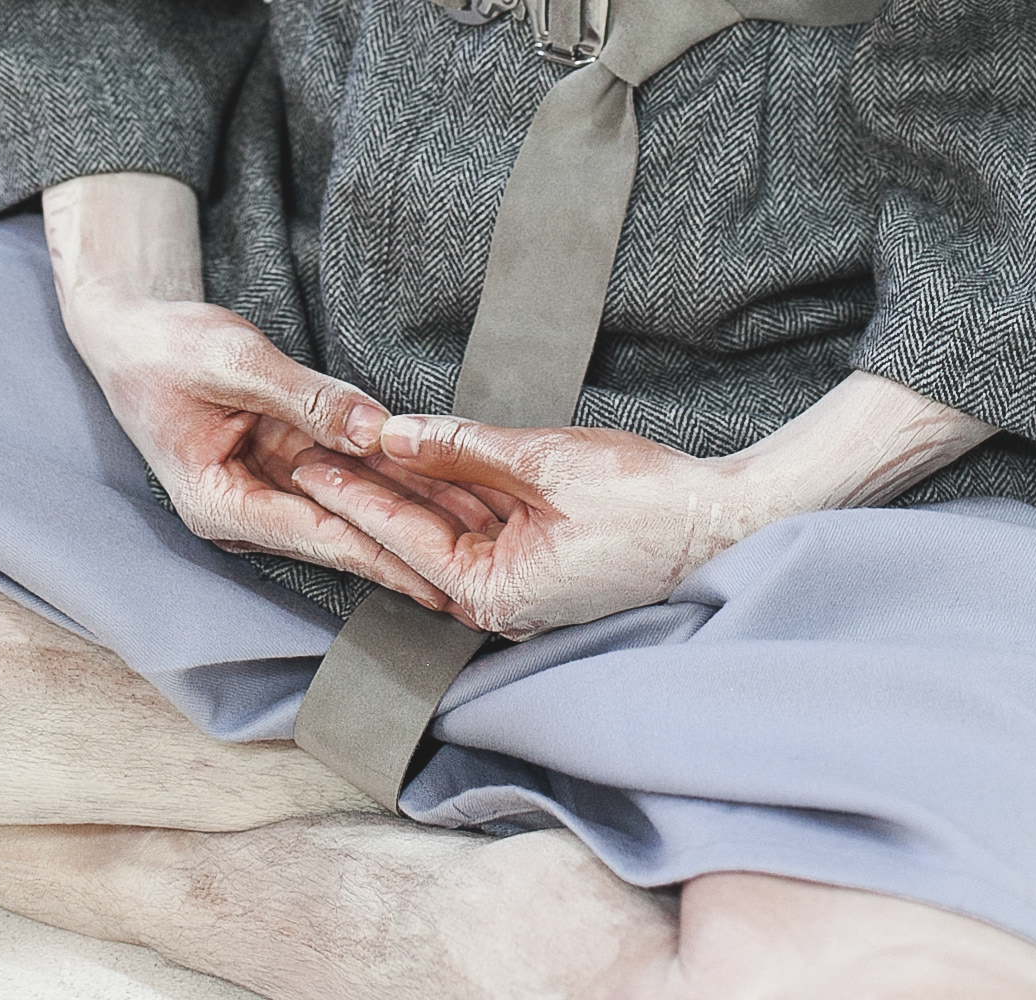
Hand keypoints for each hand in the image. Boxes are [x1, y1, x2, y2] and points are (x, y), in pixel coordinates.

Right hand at [69, 290, 463, 609]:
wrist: (129, 333)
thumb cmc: (165, 348)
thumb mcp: (233, 361)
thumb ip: (305, 396)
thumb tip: (373, 429)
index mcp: (220, 503)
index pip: (316, 534)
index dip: (380, 554)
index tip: (435, 579)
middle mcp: (246, 508)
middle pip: (340, 530)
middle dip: (409, 546)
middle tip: (479, 569)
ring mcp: (263, 487)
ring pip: (348, 504)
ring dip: (408, 513)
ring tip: (477, 531)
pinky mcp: (279, 461)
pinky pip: (340, 471)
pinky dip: (385, 475)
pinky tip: (437, 483)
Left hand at [290, 413, 751, 637]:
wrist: (725, 521)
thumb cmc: (646, 501)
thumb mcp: (544, 462)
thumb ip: (463, 448)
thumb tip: (395, 435)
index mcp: (498, 592)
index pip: (405, 539)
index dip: (355, 496)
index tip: (310, 463)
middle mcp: (503, 601)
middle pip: (419, 539)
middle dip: (368, 494)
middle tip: (310, 452)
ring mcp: (524, 585)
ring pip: (449, 527)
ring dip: (406, 489)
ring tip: (351, 448)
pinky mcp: (543, 563)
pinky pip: (483, 524)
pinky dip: (451, 490)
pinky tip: (419, 456)